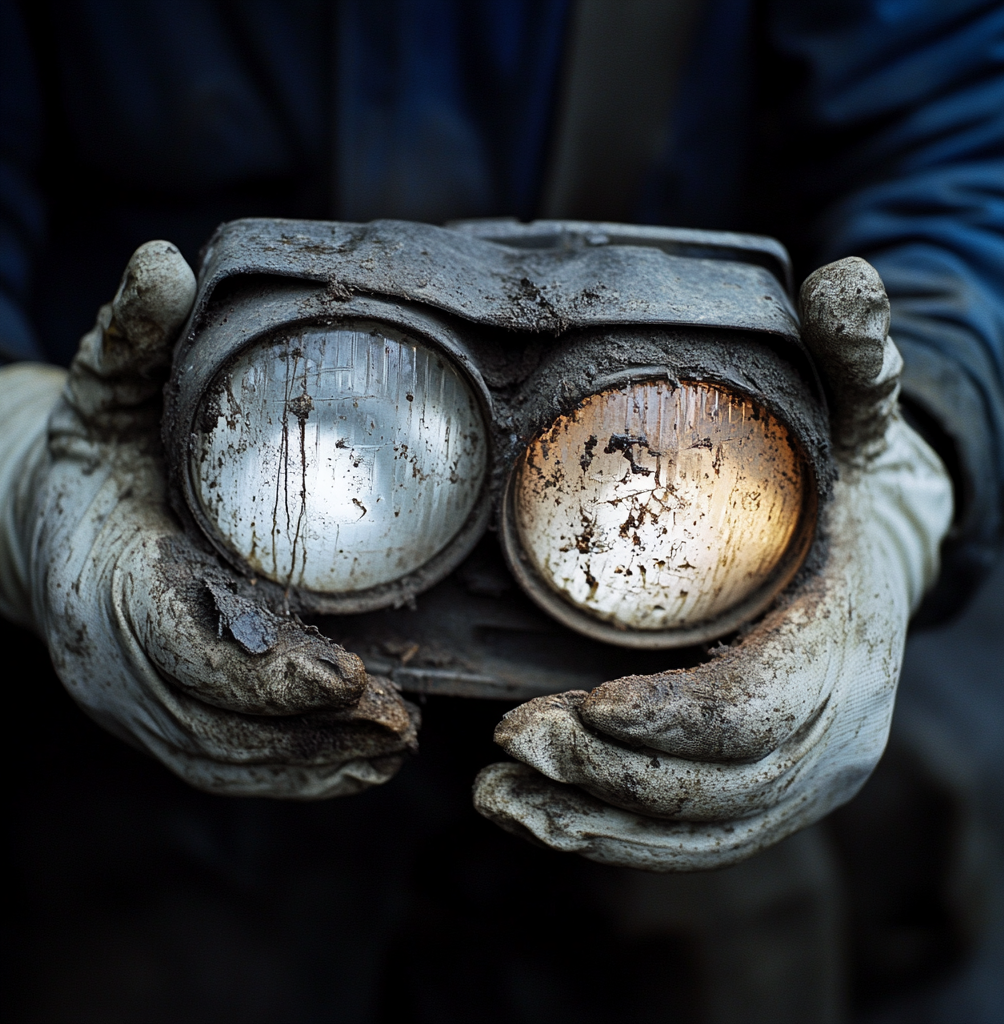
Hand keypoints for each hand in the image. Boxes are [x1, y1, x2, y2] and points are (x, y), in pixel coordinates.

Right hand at [0, 242, 416, 796]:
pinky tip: (358, 762)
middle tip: (396, 719)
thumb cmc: (88, 454)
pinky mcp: (156, 717)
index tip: (346, 678)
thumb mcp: (101, 390)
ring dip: (311, 763)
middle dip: (303, 728)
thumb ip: (131, 337)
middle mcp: (107, 657)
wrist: (33, 516)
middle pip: (209, 717)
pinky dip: (293, 775)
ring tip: (395, 744)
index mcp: (100, 577)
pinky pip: (222, 766)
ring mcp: (131, 699)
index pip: (181, 645)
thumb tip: (162, 259)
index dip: (262, 672)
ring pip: (221, 758)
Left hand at [473, 257, 953, 869]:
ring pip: (697, 830)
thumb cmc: (847, 485)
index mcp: (845, 643)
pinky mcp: (763, 789)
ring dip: (594, 824)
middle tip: (512, 746)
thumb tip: (848, 280)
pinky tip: (538, 815)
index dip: (668, 722)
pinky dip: (611, 837)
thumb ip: (851, 359)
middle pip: (717, 787)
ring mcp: (800, 772)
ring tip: (502, 798)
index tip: (576, 707)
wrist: (876, 550)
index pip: (756, 709)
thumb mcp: (856, 416)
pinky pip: (690, 838)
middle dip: (609, 778)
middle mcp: (835, 729)